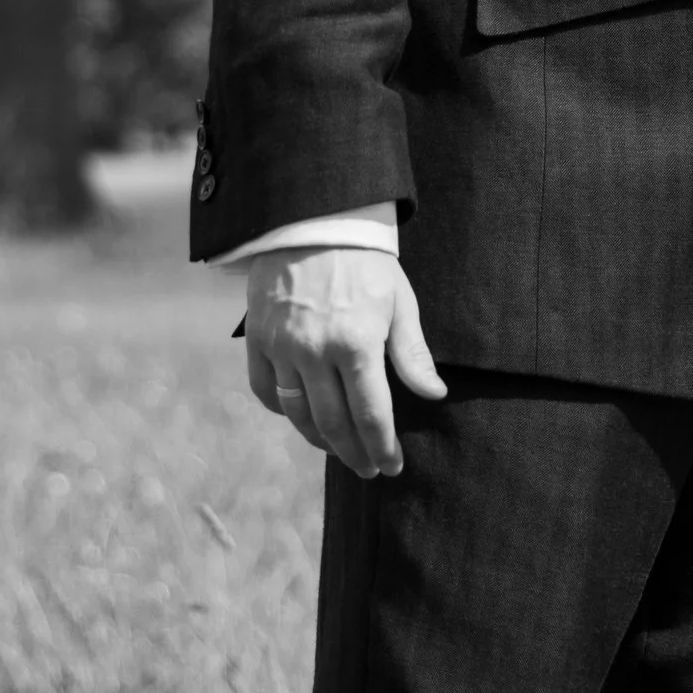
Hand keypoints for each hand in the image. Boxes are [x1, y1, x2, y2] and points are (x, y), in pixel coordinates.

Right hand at [246, 246, 447, 479]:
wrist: (313, 223)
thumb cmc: (366, 263)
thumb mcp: (400, 303)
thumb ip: (413, 354)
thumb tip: (435, 395)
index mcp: (357, 342)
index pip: (371, 414)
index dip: (382, 446)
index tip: (391, 466)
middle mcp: (315, 351)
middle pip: (333, 423)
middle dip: (354, 453)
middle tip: (368, 469)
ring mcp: (282, 346)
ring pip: (297, 413)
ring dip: (319, 440)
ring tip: (339, 450)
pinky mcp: (258, 339)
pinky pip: (266, 389)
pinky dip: (283, 409)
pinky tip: (301, 417)